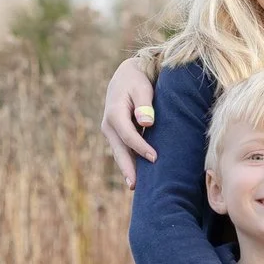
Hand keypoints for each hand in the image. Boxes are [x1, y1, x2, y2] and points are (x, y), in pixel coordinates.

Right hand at [100, 57, 158, 189]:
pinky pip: (123, 150)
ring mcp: (111, 131)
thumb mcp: (141, 87)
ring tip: (136, 187)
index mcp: (114, 113)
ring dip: (127, 169)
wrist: (126, 75)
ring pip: (120, 153)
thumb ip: (144, 104)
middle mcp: (109, 124)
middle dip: (127, 168)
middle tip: (135, 187)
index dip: (140, 148)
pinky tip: (138, 176)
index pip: (128, 135)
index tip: (154, 158)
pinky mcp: (117, 135)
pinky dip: (130, 162)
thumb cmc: (137, 80)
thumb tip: (146, 122)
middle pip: (119, 150)